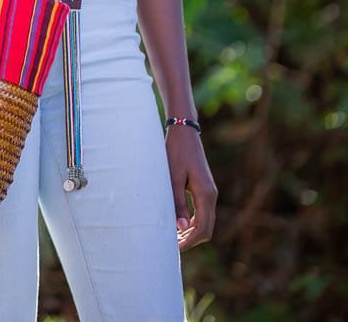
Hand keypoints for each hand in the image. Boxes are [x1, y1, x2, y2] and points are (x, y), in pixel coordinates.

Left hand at [165, 125, 216, 251]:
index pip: (202, 229)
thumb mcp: (173, 177)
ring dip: (191, 232)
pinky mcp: (204, 189)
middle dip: (190, 240)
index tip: (173, 248)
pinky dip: (193, 222)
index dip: (189, 241)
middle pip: (206, 229)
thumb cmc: (176, 153)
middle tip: (171, 246)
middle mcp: (211, 195)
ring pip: (205, 222)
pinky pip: (202, 212)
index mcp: (206, 194)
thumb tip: (182, 228)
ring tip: (172, 237)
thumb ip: (177, 203)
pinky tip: (178, 222)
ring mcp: (209, 192)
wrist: (184, 133)